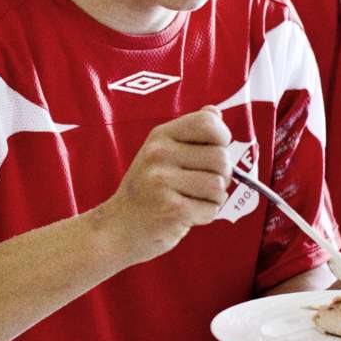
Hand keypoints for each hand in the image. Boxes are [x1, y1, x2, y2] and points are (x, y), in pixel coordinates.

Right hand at [97, 107, 231, 265]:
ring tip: (190, 200)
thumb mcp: (160, 153)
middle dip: (221, 175)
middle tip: (200, 184)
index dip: (222, 138)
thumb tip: (215, 111)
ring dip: (213, 198)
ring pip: (219, 186)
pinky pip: (211, 209)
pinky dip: (204, 216)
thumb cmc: (147, 190)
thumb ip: (190, 133)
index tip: (213, 151)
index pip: (208, 123)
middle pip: (221, 158)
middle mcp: (159, 154)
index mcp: (160, 136)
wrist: (118, 228)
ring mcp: (162, 181)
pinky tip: (184, 215)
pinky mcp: (171, 209)